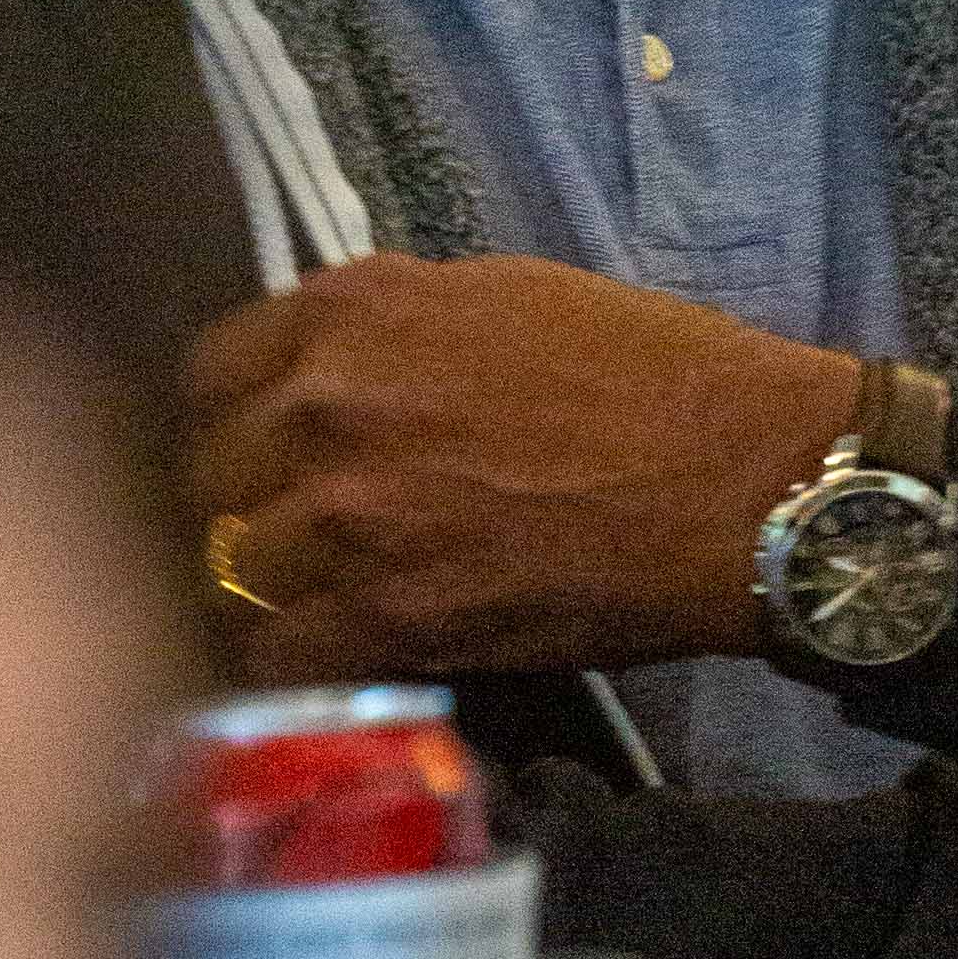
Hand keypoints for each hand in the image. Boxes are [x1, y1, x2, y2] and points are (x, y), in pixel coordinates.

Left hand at [187, 255, 859, 677]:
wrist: (747, 483)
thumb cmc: (655, 378)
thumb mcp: (507, 297)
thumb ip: (394, 329)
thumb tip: (329, 369)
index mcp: (355, 310)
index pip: (214, 370)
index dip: (232, 420)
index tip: (257, 453)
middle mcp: (329, 401)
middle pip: (210, 474)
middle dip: (245, 507)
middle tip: (292, 539)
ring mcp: (351, 513)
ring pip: (234, 569)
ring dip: (272, 589)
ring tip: (316, 604)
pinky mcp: (391, 615)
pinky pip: (281, 653)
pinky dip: (300, 661)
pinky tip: (336, 656)